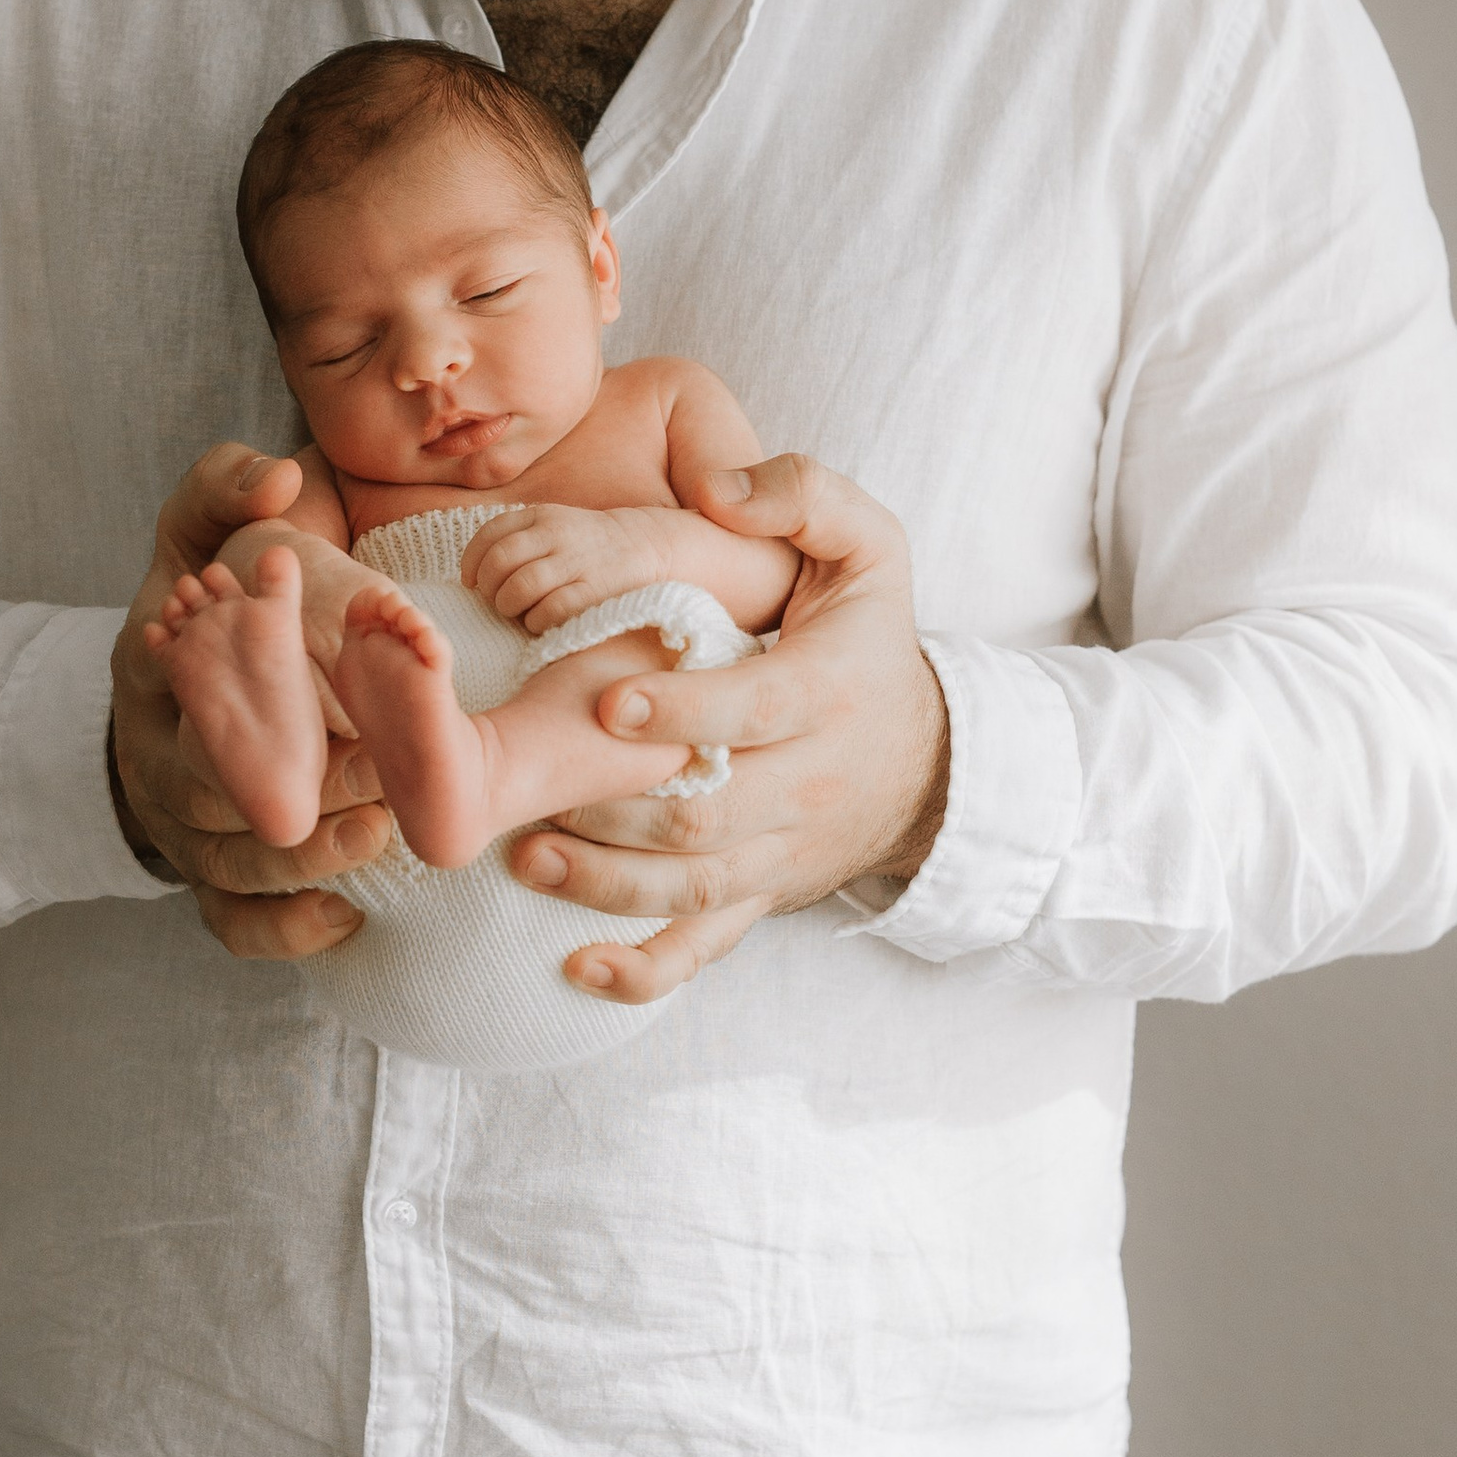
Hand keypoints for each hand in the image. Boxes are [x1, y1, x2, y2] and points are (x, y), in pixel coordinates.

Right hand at [109, 443, 390, 960]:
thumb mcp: (192, 533)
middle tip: (380, 779)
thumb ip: (224, 488)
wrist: (163, 694)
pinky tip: (349, 915)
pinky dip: (285, 929)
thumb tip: (278, 476)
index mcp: (149, 673)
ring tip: (373, 837)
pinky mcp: (208, 878)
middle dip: (294, 787)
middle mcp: (157, 760)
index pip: (188, 689)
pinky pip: (234, 923)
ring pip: (228, 865)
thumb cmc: (196, 606)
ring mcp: (179, 827)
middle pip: (213, 792)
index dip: (255, 692)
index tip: (334, 692)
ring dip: (301, 859)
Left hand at [465, 502, 678, 634]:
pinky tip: (539, 622)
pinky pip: (548, 611)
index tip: (471, 582)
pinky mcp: (592, 591)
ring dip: (509, 606)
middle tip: (496, 600)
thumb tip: (472, 575)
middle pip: (499, 562)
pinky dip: (535, 622)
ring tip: (517, 612)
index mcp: (541, 516)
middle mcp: (555, 534)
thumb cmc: (588, 544)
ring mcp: (575, 562)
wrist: (647, 546)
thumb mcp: (553, 525)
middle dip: (488, 588)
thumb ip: (517, 539)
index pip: (490, 534)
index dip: (472, 561)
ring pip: (518, 588)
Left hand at [509, 454, 950, 1004]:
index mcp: (827, 691)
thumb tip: (723, 487)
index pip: (756, 710)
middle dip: (617, 810)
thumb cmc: (869, 638)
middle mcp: (808, 784)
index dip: (683, 711)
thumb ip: (805, 496)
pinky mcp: (762, 896)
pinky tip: (577, 967)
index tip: (604, 699)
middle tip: (534, 791)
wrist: (928, 758)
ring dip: (606, 883)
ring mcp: (781, 850)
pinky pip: (706, 946)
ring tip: (528, 858)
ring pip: (694, 887)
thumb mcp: (870, 549)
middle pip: (710, 814)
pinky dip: (643, 969)